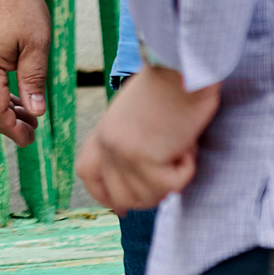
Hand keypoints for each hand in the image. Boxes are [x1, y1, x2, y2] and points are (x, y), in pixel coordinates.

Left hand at [77, 64, 219, 211]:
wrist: (179, 67)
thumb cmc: (167, 86)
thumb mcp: (134, 116)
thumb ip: (128, 142)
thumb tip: (140, 175)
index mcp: (102, 131)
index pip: (87, 173)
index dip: (103, 195)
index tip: (122, 208)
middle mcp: (107, 145)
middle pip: (121, 197)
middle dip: (150, 195)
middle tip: (172, 172)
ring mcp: (123, 153)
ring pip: (149, 196)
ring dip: (172, 180)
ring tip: (179, 146)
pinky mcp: (145, 157)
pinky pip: (172, 185)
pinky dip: (186, 169)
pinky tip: (186, 144)